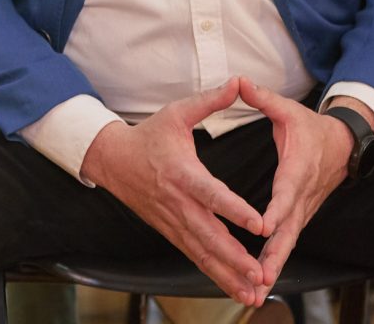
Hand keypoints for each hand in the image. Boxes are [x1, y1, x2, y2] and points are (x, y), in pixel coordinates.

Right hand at [81, 79, 266, 305]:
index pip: (212, 195)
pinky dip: (215, 275)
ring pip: (203, 254)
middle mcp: (179, 204)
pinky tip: (236, 289)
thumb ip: (210, 100)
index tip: (259, 224)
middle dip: (235, 259)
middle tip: (260, 274)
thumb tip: (240, 81)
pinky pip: (196, 257)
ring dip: (228, 275)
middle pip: (209, 236)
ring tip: (254, 292)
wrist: (113, 161)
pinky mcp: (172, 233)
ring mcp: (174, 222)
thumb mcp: (178, 111)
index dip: (235, 210)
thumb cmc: (149, 135)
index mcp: (183, 174)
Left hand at [238, 78, 355, 301]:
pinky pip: (287, 242)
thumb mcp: (288, 108)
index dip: (276, 210)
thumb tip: (239, 80)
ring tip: (258, 288)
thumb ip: (263, 97)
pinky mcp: (301, 217)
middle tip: (260, 276)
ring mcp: (304, 209)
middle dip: (274, 254)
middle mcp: (302, 195)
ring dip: (275, 265)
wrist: (345, 143)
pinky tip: (262, 279)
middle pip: (289, 229)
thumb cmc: (311, 126)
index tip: (263, 226)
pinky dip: (277, 261)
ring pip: (289, 242)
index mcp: (298, 168)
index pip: (287, 192)